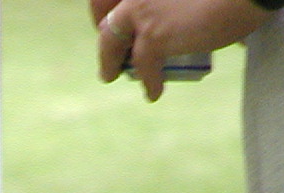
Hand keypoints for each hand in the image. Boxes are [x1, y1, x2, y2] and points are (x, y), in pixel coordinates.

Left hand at [93, 0, 270, 100]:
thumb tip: (176, 19)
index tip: (110, 22)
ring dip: (111, 62)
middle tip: (112, 55)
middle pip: (107, 17)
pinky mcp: (154, 35)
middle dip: (107, 38)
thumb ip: (174, 2)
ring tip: (112, 75)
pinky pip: (142, 66)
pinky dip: (148, 82)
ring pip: (112, 43)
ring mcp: (140, 10)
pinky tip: (153, 92)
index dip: (109, 12)